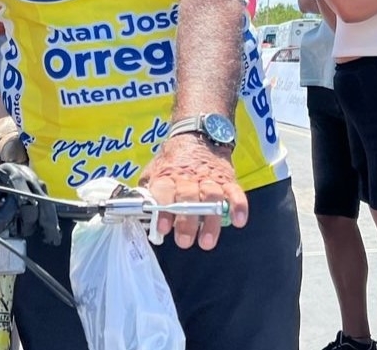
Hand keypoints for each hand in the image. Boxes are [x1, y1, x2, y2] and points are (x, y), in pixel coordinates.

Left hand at [139, 135, 248, 249]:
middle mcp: (189, 178)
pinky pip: (235, 193)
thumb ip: (147, 190)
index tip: (163, 228)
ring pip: (211, 199)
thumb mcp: (154, 169)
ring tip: (207, 241)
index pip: (164, 193)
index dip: (163, 211)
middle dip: (186, 221)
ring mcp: (210, 179)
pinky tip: (238, 221)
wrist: (198, 134)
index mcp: (168, 176)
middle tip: (184, 241)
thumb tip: (137, 212)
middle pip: (188, 199)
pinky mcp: (227, 180)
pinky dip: (238, 207)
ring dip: (210, 221)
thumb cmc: (173, 159)